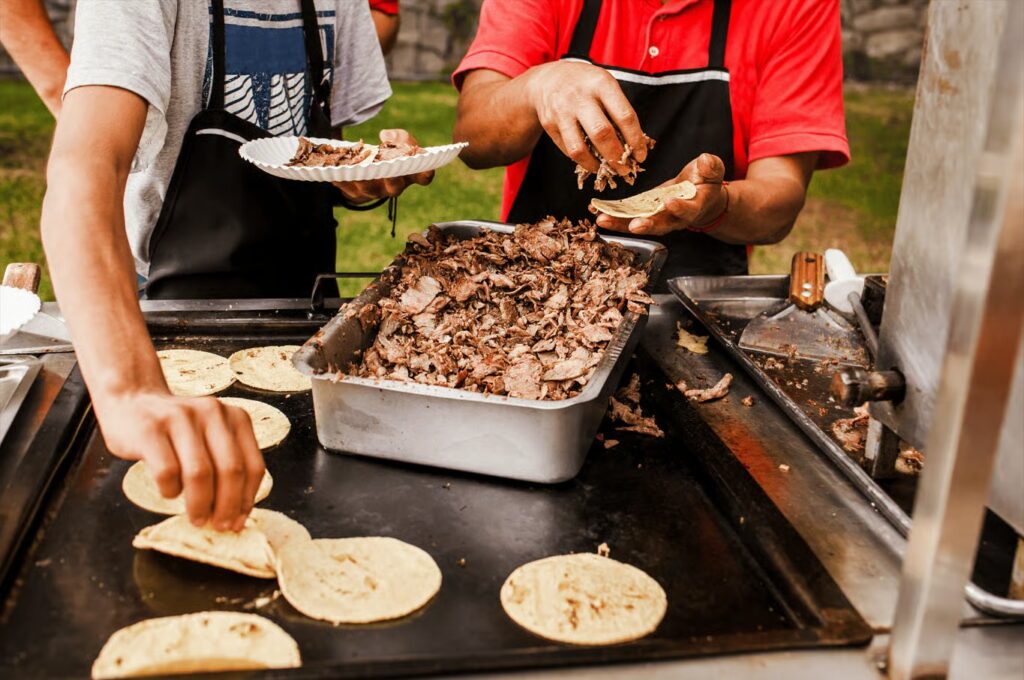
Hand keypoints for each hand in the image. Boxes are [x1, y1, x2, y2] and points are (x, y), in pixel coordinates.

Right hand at [96, 391, 265, 530]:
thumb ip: (226, 465)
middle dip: (226, 506)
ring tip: (196, 518)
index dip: (247, 499)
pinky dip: (170, 490)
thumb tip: (237, 516)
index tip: (238, 522)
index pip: (252, 466)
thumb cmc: (175, 431)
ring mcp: (180, 418)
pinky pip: (167, 471)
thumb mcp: (210, 438)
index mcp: (235, 417)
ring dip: (200, 504)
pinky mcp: (150, 429)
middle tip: (218, 526)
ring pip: (200, 473)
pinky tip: (169, 492)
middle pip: (230, 470)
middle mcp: (212, 413)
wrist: (132, 400)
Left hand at [333, 129, 433, 202]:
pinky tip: (333, 171)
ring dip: (361, 176)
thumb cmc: (391, 154)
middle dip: (390, 179)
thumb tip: (385, 136)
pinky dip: (341, 179)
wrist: (369, 168)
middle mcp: (394, 186)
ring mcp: (374, 191)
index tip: (426, 169)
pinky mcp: (355, 193)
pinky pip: (348, 188)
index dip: (426, 174)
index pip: (424, 177)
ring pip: (368, 187)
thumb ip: (400, 137)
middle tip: (385, 168)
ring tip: (353, 166)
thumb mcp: (400, 141)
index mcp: (410, 174)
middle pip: (394, 187)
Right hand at [524, 61, 647, 173]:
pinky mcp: (549, 124)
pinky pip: (568, 150)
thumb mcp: (605, 85)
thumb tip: (633, 146)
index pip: (624, 116)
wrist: (549, 78)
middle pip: (602, 134)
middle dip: (616, 157)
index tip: (641, 156)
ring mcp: (562, 111)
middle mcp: (580, 97)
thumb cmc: (586, 85)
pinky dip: (583, 161)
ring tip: (607, 170)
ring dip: (597, 165)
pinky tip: (592, 162)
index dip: (636, 140)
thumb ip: (618, 110)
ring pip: (580, 148)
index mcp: (601, 84)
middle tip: (625, 169)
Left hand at [594, 153, 728, 235]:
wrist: (698, 196)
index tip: (670, 203)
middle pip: (660, 225)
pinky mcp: (643, 214)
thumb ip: (710, 166)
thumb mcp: (712, 170)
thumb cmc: (706, 181)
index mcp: (694, 207)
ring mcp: (657, 218)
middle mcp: (674, 218)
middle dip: (646, 225)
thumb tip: (705, 161)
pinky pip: (627, 218)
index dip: (680, 208)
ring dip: (621, 224)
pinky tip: (597, 212)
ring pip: (639, 224)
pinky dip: (613, 217)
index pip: (688, 210)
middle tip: (634, 225)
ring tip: (603, 220)